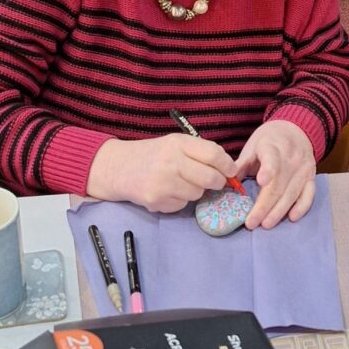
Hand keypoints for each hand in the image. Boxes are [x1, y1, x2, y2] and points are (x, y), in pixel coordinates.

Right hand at [86, 134, 236, 212]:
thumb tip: (229, 168)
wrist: (118, 168)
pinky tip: (167, 191)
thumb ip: (201, 152)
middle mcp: (170, 162)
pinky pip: (182, 205)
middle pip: (211, 178)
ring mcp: (163, 183)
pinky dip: (180, 200)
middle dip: (216, 182)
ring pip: (198, 194)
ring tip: (180, 182)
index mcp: (177, 143)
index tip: (230, 171)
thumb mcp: (175, 144)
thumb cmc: (154, 154)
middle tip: (212, 181)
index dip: (227, 165)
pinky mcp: (156, 200)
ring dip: (195, 191)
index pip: (214, 155)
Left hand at [235, 120, 315, 229]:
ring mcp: (303, 168)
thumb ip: (241, 165)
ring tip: (266, 225)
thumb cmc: (268, 141)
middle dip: (264, 206)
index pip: (272, 158)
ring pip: (292, 193)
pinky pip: (308, 194)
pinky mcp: (311, 177)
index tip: (261, 182)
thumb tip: (226, 185)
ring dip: (279, 211)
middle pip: (278, 185)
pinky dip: (301, 207)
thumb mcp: (252, 147)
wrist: (295, 130)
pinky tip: (292, 218)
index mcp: (272, 146)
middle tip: (251, 222)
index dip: (268, 170)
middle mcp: (291, 158)